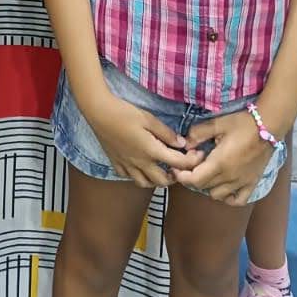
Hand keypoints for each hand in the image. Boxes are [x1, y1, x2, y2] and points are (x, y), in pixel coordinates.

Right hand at [84, 92, 202, 189]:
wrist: (99, 112)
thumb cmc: (125, 112)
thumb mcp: (149, 119)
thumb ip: (166, 133)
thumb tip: (182, 143)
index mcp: (151, 151)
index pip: (178, 163)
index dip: (191, 161)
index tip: (198, 156)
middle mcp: (140, 163)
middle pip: (163, 181)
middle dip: (175, 177)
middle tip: (180, 167)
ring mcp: (127, 165)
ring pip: (146, 183)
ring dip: (157, 180)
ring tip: (161, 170)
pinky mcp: (116, 163)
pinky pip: (129, 177)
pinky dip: (138, 176)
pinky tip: (140, 166)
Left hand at [173, 111, 276, 204]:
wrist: (268, 126)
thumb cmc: (242, 123)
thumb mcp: (217, 123)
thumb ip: (198, 133)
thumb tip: (185, 144)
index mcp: (219, 163)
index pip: (194, 180)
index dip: (182, 176)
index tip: (178, 168)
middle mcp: (230, 177)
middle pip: (203, 187)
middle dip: (193, 177)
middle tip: (193, 164)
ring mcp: (242, 183)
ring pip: (218, 195)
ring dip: (209, 186)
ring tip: (209, 171)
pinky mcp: (252, 183)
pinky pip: (238, 200)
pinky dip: (228, 197)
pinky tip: (225, 186)